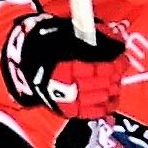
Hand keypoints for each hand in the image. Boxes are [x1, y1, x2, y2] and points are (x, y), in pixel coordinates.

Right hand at [2, 14, 126, 117]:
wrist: (25, 65)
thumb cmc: (48, 46)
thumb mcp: (68, 34)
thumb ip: (93, 36)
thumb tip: (115, 39)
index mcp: (70, 66)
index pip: (103, 67)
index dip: (116, 62)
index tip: (122, 57)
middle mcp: (71, 86)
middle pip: (105, 83)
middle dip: (115, 75)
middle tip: (118, 68)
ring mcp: (71, 101)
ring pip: (102, 97)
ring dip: (112, 89)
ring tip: (114, 81)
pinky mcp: (70, 111)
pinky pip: (94, 112)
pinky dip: (106, 106)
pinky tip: (110, 98)